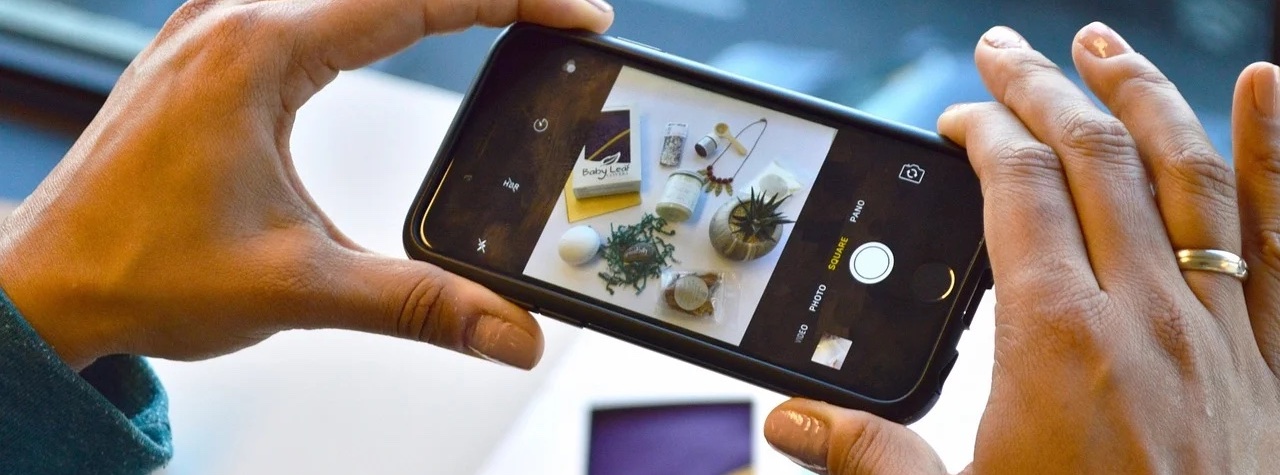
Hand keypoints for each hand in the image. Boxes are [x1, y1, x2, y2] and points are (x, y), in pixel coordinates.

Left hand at [0, 0, 612, 370]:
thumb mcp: (299, 286)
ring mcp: (212, 26)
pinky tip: (395, 19)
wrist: (43, 284)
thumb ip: (418, 302)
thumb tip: (509, 329)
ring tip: (498, 13)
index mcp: (261, 51)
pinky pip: (303, 2)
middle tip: (555, 15)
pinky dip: (371, 8)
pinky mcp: (205, 50)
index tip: (577, 13)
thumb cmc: (139, 271)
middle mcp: (233, 18)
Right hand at [763, 23, 1279, 472]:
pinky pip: (1279, 236)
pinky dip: (1275, 153)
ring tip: (1103, 44)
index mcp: (1058, 345)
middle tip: (1005, 48)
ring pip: (1187, 175)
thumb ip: (870, 458)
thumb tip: (789, 422)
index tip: (956, 119)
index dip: (983, 134)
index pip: (1019, 191)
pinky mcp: (1272, 361)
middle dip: (1044, 90)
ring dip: (1142, 95)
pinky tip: (1265, 85)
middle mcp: (1147, 319)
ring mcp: (1220, 334)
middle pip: (1095, 159)